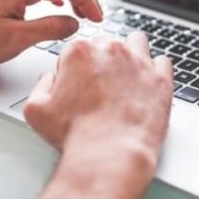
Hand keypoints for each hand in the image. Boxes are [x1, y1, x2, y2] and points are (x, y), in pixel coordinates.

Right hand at [23, 32, 174, 178]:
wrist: (110, 154)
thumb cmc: (75, 135)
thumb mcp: (36, 110)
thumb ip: (40, 85)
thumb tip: (49, 78)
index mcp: (80, 52)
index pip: (76, 49)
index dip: (75, 69)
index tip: (78, 85)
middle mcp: (111, 50)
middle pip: (106, 45)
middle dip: (103, 61)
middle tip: (101, 86)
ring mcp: (139, 62)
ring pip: (136, 43)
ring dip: (131, 55)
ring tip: (126, 78)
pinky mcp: (161, 78)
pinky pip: (162, 62)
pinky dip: (155, 70)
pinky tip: (147, 85)